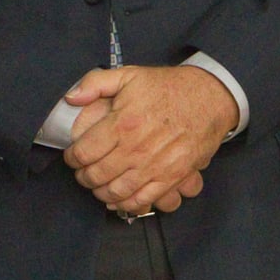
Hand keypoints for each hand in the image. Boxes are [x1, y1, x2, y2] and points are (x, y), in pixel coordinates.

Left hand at [62, 65, 235, 215]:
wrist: (208, 98)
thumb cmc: (166, 87)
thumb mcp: (128, 75)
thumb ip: (95, 83)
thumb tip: (71, 98)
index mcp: (122, 124)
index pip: (83, 152)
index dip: (71, 157)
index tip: (72, 156)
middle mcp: (136, 149)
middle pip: (96, 175)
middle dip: (83, 177)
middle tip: (82, 172)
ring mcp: (155, 166)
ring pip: (116, 192)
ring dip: (101, 193)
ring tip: (97, 185)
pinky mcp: (172, 177)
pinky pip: (143, 200)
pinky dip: (126, 205)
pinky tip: (118, 199)